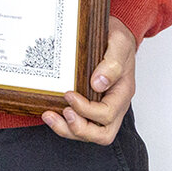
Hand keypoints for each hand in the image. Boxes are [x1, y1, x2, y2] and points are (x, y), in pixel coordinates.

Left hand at [41, 15, 135, 143]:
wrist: (115, 36)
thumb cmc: (118, 41)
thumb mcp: (118, 44)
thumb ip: (112, 64)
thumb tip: (98, 84)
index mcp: (122, 93)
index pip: (107, 114)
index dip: (86, 110)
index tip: (68, 94)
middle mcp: (114, 105)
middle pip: (102, 134)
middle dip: (79, 129)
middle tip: (63, 113)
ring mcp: (103, 108)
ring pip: (90, 134)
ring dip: (67, 130)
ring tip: (49, 116)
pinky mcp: (90, 107)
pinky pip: (80, 124)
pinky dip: (64, 124)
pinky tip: (50, 114)